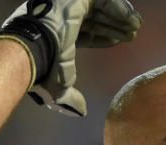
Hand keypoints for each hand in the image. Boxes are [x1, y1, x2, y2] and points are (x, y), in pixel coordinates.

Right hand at [0, 0, 141, 116]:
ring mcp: (68, 2)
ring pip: (100, 8)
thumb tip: (81, 111)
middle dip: (112, 26)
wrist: (31, 48)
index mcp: (54, 31)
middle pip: (92, 18)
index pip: (82, 30)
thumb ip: (68, 96)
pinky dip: (120, 9)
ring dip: (119, 18)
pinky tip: (131, 20)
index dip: (100, 36)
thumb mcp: (55, 84)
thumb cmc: (40, 67)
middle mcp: (60, 14)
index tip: (116, 41)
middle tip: (130, 34)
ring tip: (135, 28)